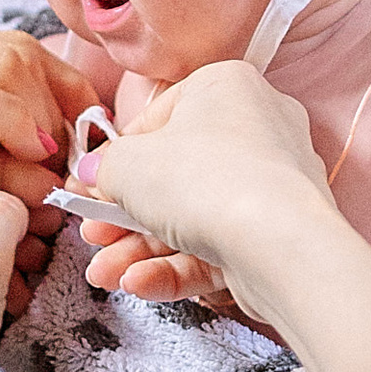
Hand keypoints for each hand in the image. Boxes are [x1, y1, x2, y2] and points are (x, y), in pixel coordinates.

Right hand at [0, 16, 83, 222]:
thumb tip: (39, 159)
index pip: (6, 48)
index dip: (57, 91)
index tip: (75, 143)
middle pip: (17, 51)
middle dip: (63, 105)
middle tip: (74, 163)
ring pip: (9, 63)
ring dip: (48, 119)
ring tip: (51, 170)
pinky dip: (20, 124)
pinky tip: (27, 158)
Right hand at [78, 63, 331, 327]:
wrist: (279, 243)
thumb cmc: (204, 179)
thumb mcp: (127, 165)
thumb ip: (104, 167)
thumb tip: (93, 173)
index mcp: (225, 87)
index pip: (158, 119)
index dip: (116, 160)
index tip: (90, 190)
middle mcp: (257, 126)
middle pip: (174, 175)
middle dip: (124, 216)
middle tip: (93, 237)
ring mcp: (271, 182)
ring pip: (193, 216)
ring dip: (142, 249)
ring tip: (106, 275)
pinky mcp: (277, 232)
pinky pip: (220, 244)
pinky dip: (178, 266)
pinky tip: (141, 284)